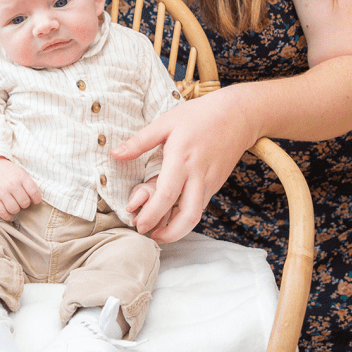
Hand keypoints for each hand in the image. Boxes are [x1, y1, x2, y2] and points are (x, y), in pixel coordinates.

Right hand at [0, 156, 41, 220]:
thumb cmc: (10, 171)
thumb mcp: (21, 173)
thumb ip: (29, 185)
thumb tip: (33, 201)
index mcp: (21, 177)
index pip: (33, 191)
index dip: (37, 198)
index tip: (36, 200)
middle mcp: (12, 185)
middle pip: (24, 202)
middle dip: (26, 204)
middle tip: (23, 200)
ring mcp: (2, 192)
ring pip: (14, 209)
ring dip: (17, 209)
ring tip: (16, 205)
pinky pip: (1, 212)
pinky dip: (7, 216)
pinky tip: (11, 216)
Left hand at [113, 87, 254, 242]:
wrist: (237, 115)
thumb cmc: (198, 116)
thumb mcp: (165, 122)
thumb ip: (140, 141)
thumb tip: (115, 154)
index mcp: (181, 159)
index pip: (167, 194)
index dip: (152, 214)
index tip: (138, 225)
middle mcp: (198, 175)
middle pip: (188, 216)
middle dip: (169, 233)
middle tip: (150, 236)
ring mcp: (210, 181)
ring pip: (196, 215)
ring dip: (179, 230)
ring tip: (160, 233)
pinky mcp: (216, 184)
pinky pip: (200, 205)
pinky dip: (186, 215)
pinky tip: (172, 215)